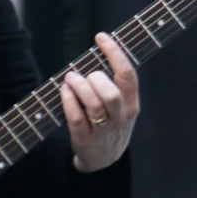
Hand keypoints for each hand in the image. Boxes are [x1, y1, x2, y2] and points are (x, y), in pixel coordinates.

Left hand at [60, 31, 139, 172]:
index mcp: (132, 103)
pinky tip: (64, 92)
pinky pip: (78, 120)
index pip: (128, 74)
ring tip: (70, 78)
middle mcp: (121, 116)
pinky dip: (69, 104)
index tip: (101, 37)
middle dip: (95, 77)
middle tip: (84, 73)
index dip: (114, 53)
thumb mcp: (123, 106)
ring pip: (95, 106)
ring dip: (80, 88)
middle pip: (112, 92)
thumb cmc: (111, 125)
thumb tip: (97, 55)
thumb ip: (115, 85)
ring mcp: (104, 130)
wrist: (106, 160)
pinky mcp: (86, 140)